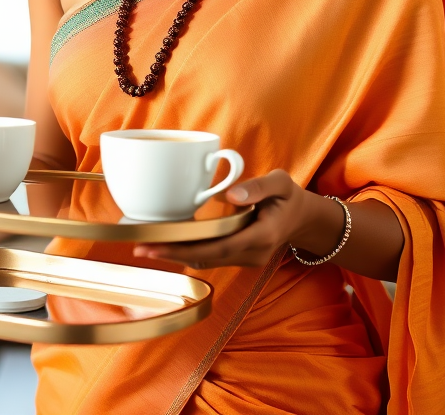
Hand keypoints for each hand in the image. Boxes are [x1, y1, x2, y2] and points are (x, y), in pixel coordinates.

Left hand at [133, 169, 342, 269]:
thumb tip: (230, 195)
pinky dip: (189, 251)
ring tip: (146, 247)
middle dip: (172, 254)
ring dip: (177, 255)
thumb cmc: (290, 197)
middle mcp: (252, 253)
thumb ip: (258, 187)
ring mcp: (246, 259)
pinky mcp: (240, 257)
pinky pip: (211, 257)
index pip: (219, 246)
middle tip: (140, 248)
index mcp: (262, 236)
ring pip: (207, 260)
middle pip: (207, 258)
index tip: (159, 243)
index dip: (187, 247)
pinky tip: (168, 244)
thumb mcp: (281, 183)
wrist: (304, 219)